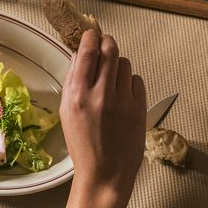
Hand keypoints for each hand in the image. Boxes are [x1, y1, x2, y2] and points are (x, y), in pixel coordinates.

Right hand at [59, 31, 146, 196]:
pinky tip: (123, 94)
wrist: (106, 172)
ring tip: (112, 78)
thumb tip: (80, 56)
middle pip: (110, 50)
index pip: (87, 53)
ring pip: (125, 63)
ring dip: (118, 65)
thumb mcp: (67, 113)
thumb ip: (73, 83)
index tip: (91, 34)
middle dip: (107, 43)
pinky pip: (137, 81)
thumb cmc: (83, 145)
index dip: (90, 38)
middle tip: (105, 45)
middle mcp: (101, 95)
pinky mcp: (140, 107)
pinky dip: (130, 82)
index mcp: (77, 96)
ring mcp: (123, 101)